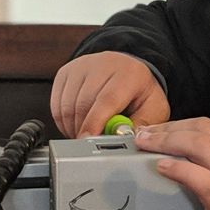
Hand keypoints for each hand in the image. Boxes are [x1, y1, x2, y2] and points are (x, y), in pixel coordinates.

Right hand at [50, 52, 170, 137]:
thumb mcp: (153, 109)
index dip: (96, 122)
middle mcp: (103, 65)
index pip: (107, 99)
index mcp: (128, 74)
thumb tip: (129, 139)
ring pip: (67, 105)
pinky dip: (63, 121)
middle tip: (91, 143)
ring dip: (73, 127)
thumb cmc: (140, 92)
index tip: (88, 140)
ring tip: (87, 134)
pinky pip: (56, 104)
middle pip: (83, 103)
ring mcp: (81, 66)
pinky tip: (76, 124)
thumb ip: (142, 125)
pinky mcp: (66, 72)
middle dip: (84, 130)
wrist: (127, 70)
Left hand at [133, 118, 209, 209]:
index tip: (161, 130)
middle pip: (204, 131)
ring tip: (147, 146)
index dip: (182, 124)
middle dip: (170, 130)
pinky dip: (181, 170)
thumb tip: (191, 153)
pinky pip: (204, 180)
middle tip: (146, 135)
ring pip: (202, 146)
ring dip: (168, 142)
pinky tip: (163, 167)